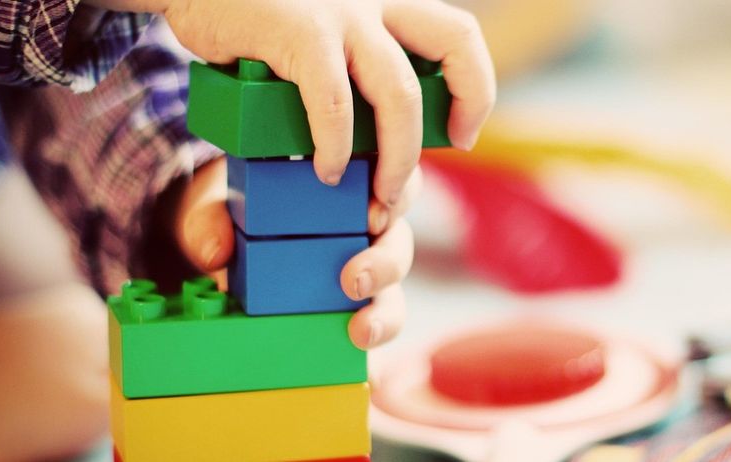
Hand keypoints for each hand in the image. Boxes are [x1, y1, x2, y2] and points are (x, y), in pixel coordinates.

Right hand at [100, 0, 495, 205]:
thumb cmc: (256, 21)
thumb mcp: (320, 31)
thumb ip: (354, 63)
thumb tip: (378, 134)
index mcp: (387, 1)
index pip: (459, 35)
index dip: (474, 86)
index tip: (461, 132)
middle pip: (455, 46)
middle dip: (463, 109)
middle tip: (445, 155)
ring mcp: (340, 13)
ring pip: (399, 93)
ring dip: (398, 156)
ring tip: (380, 194)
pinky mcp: (297, 31)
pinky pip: (333, 102)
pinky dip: (334, 146)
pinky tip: (325, 170)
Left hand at [173, 157, 420, 349]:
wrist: (222, 245)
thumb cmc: (234, 211)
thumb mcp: (216, 205)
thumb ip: (209, 220)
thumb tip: (215, 253)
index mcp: (348, 185)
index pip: (392, 182)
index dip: (396, 196)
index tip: (372, 217)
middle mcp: (366, 227)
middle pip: (399, 239)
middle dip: (386, 262)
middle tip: (355, 279)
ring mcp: (365, 268)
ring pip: (394, 288)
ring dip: (386, 311)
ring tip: (362, 329)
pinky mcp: (356, 305)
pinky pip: (378, 322)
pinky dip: (376, 337)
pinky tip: (369, 363)